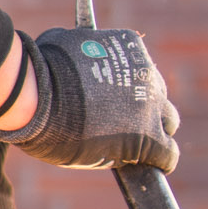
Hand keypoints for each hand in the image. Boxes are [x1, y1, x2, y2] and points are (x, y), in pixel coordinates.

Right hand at [0, 26, 179, 172]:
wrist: (39, 98)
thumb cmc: (41, 71)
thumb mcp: (62, 42)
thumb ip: (79, 50)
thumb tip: (73, 54)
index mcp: (129, 46)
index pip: (138, 70)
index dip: (126, 88)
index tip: (115, 100)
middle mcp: (146, 73)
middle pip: (156, 94)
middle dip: (143, 109)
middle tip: (125, 124)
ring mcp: (150, 105)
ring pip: (168, 121)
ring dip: (156, 132)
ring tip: (142, 147)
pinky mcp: (149, 138)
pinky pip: (168, 153)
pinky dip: (163, 160)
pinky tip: (154, 166)